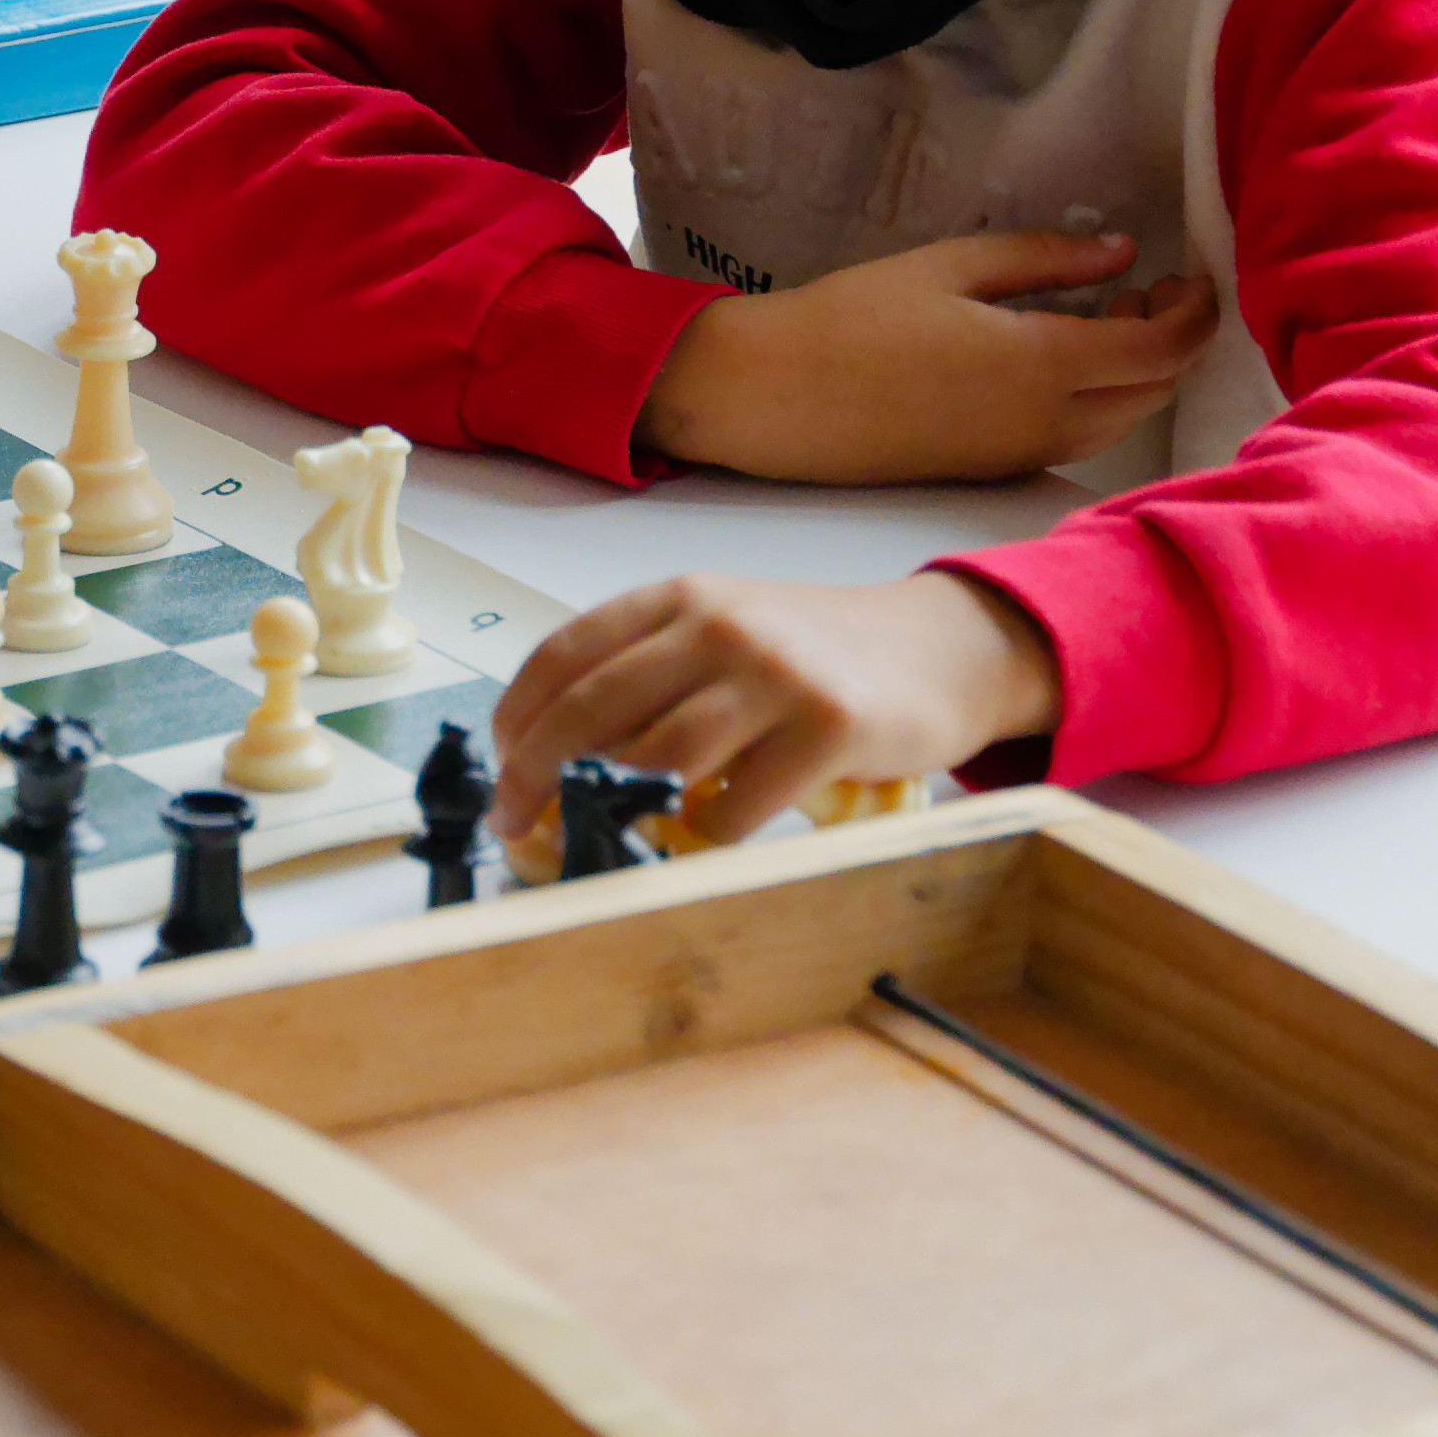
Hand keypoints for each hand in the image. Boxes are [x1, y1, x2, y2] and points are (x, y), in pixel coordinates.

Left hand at [491, 567, 1060, 849]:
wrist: (939, 649)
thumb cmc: (814, 656)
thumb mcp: (723, 637)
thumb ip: (649, 677)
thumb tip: (553, 759)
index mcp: (679, 599)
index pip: (562, 655)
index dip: (514, 722)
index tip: (498, 773)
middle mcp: (719, 626)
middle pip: (590, 710)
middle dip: (536, 777)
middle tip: (518, 826)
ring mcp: (775, 674)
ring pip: (658, 759)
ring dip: (622, 811)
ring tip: (616, 835)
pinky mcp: (828, 728)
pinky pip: (735, 806)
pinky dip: (707, 837)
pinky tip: (710, 835)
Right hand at [646, 231, 1218, 484]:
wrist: (772, 398)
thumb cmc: (848, 319)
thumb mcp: (949, 265)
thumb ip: (1046, 259)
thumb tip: (1124, 251)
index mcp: (1041, 364)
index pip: (1164, 348)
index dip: (1196, 312)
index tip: (1191, 274)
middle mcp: (1045, 422)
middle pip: (1156, 391)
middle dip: (1172, 339)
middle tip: (1147, 286)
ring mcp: (1021, 453)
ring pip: (1122, 421)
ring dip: (1138, 372)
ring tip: (1106, 315)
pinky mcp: (993, 469)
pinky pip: (1079, 438)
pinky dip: (1100, 398)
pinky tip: (1060, 356)